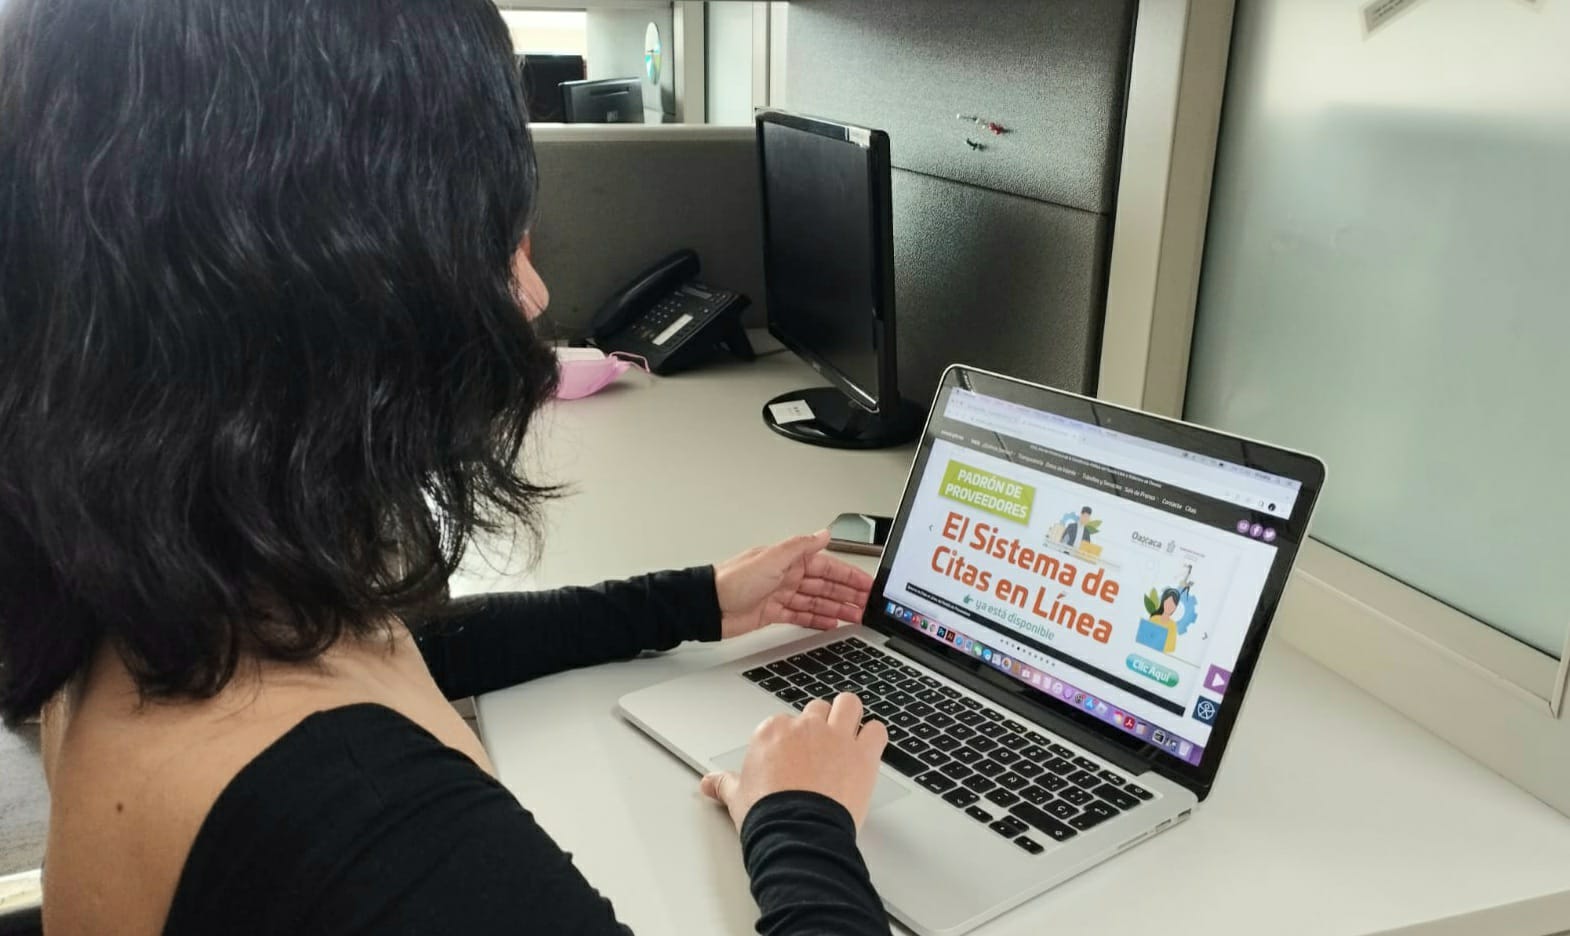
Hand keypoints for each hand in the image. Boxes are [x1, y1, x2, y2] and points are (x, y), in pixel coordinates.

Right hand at [700, 693, 887, 830]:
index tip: (792, 757)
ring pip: (848, 705)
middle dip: (820, 724)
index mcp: (773, 732)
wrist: (797, 833)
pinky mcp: (863, 754)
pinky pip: (877, 730)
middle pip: (817, 710)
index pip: (784, 722)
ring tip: (848, 733)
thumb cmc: (768, 816)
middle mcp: (805, 727)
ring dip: (849, 716)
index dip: (790, 739)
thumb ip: (725, 784)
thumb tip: (709, 783)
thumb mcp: (738, 798)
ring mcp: (836, 737)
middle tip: (820, 748)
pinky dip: (874, 737)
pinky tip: (869, 748)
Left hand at [714, 531, 874, 638]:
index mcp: (789, 560)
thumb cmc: (732, 580)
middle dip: (848, 595)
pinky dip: (817, 620)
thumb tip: (824, 533)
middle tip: (868, 605)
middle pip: (826, 586)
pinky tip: (830, 624)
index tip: (867, 585)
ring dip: (837, 609)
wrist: (707, 606)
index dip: (850, 576)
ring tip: (856, 617)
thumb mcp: (771, 558)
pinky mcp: (773, 613)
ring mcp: (781, 594)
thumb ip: (800, 546)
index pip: (828, 567)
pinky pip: (801, 616)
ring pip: (816, 601)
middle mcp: (787, 575)